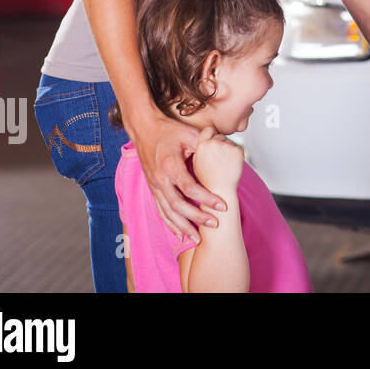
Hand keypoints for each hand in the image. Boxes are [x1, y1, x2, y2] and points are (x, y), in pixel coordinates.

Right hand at [131, 110, 226, 241]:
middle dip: (197, 217)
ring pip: (167, 212)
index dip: (207, 199)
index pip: (190, 188)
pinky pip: (160, 210)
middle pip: (178, 205)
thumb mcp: (189, 135)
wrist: (144, 129)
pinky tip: (179, 233)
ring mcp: (154, 185)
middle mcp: (160, 179)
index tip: (222, 206)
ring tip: (197, 239)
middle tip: (214, 224)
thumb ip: (205, 146)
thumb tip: (225, 151)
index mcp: (170, 166)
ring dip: (182, 226)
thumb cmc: (169, 130)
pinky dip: (170, 223)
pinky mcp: (153, 188)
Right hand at [191, 126, 244, 194]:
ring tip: (224, 164)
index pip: (208, 130)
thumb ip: (200, 148)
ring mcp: (226, 146)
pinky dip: (237, 154)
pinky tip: (231, 165)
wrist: (219, 190)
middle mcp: (213, 144)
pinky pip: (238, 147)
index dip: (211, 135)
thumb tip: (206, 138)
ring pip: (229, 142)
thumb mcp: (196, 162)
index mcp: (201, 146)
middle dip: (220, 144)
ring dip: (229, 150)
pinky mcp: (238, 150)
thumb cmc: (208, 179)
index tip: (213, 140)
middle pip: (220, 136)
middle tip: (219, 159)